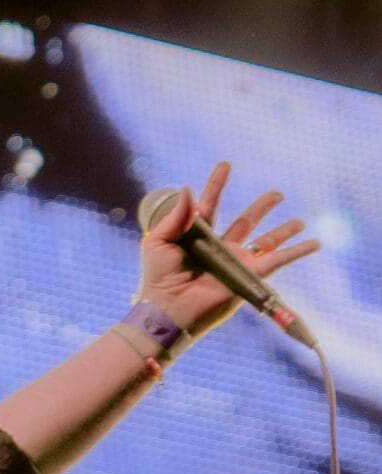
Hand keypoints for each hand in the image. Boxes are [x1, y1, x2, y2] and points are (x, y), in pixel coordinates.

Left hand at [137, 161, 319, 338]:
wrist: (170, 307)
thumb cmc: (159, 276)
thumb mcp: (159, 241)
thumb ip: (176, 216)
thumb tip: (187, 188)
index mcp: (198, 236)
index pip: (211, 205)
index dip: (217, 185)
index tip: (225, 165)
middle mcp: (220, 247)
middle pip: (246, 221)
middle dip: (262, 207)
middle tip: (277, 194)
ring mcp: (236, 261)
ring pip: (266, 240)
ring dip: (284, 230)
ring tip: (299, 222)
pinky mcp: (249, 274)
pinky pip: (278, 260)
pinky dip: (297, 251)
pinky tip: (314, 244)